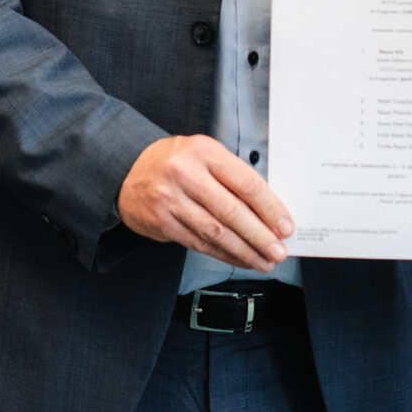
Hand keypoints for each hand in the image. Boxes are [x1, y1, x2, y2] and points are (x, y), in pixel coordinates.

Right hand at [118, 134, 292, 269]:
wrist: (126, 171)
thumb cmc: (173, 162)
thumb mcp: (202, 153)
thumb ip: (231, 175)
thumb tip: (268, 210)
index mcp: (203, 151)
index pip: (245, 182)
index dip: (269, 208)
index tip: (285, 225)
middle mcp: (185, 174)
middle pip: (232, 211)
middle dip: (260, 236)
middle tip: (279, 250)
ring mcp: (171, 200)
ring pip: (216, 232)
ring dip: (244, 251)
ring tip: (264, 261)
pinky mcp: (162, 222)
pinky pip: (199, 243)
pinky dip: (223, 254)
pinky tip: (240, 259)